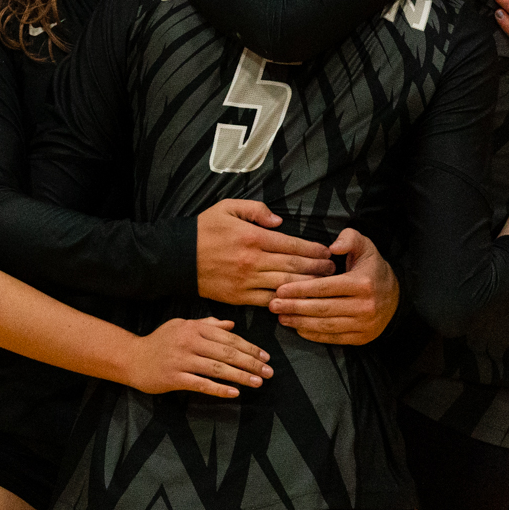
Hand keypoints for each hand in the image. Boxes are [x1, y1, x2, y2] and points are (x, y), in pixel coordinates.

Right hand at [124, 317, 274, 397]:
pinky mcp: (175, 378)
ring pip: (218, 368)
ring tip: (258, 382)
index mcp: (194, 328)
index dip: (249, 347)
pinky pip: (202, 384)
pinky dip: (220, 389)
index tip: (265, 357)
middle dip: (251, 363)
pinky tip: (234, 393)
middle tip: (269, 372)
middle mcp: (190, 341)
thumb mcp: (182, 325)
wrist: (132, 358)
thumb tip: (231, 324)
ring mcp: (182, 360)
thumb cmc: (159, 341)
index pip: (229, 338)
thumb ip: (207, 324)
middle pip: (227, 353)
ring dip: (241, 376)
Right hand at [197, 199, 333, 305]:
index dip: (313, 249)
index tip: (327, 252)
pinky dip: (284, 301)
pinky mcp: (238, 297)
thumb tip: (279, 221)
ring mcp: (246, 281)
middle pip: (293, 266)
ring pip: (285, 286)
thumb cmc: (203, 230)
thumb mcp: (227, 208)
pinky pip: (268, 301)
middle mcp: (252, 261)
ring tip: (323, 285)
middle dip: (317, 269)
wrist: (175, 258)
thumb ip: (255, 210)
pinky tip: (297, 300)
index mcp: (252, 237)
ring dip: (307, 286)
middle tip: (333, 270)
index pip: (291, 245)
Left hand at [269, 228, 399, 344]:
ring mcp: (364, 324)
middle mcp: (365, 306)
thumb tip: (333, 246)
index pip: (325, 287)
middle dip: (295, 307)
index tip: (280, 289)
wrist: (396, 296)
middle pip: (322, 308)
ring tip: (281, 317)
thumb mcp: (365, 246)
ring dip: (300, 322)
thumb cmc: (372, 267)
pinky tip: (298, 328)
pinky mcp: (362, 338)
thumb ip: (349, 238)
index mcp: (363, 283)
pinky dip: (314, 335)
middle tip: (273, 305)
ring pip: (326, 325)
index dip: (300, 289)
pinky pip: (334, 338)